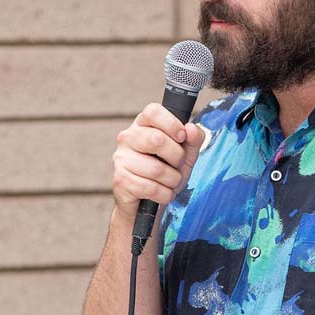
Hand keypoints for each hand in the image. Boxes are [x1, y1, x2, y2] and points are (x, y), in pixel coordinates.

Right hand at [112, 103, 204, 219]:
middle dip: (177, 157)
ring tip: (171, 182)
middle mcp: (127, 138)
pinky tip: (162, 193)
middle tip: (178, 165)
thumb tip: (191, 129)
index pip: (153, 111)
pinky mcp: (120, 180)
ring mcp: (121, 159)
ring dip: (173, 180)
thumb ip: (194, 138)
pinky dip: (164, 194)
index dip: (172, 124)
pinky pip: (151, 188)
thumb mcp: (186, 153)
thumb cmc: (167, 172)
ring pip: (157, 169)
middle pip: (157, 139)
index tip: (182, 137)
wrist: (148, 203)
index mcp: (143, 124)